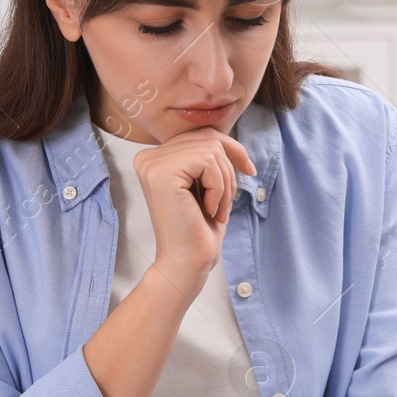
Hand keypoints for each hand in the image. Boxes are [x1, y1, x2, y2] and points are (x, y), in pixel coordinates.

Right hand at [132, 127, 255, 295]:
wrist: (187, 262)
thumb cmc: (199, 228)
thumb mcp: (207, 184)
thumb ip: (207, 156)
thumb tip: (224, 133)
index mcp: (156, 158)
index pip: (202, 135)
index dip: (232, 149)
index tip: (249, 170)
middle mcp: (148, 157)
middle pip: (209, 138)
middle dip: (229, 169)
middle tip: (226, 202)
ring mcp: (152, 163)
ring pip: (212, 149)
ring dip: (226, 183)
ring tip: (217, 209)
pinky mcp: (161, 172)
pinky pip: (208, 161)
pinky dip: (220, 187)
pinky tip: (209, 209)